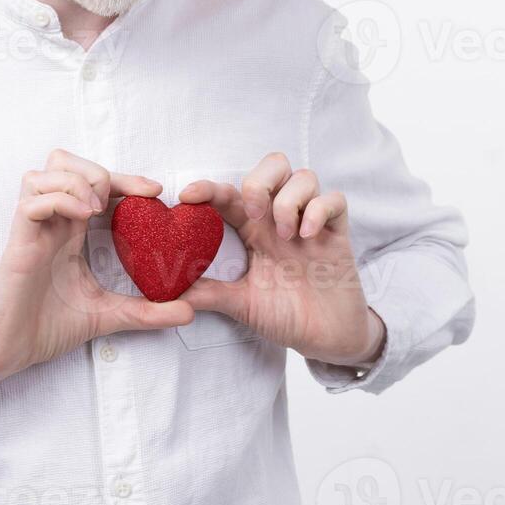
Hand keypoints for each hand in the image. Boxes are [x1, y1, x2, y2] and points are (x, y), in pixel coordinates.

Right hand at [0, 149, 194, 413]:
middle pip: (64, 162)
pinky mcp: (17, 242)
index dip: (125, 179)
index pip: (94, 184)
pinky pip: (32, 200)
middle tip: (132, 197)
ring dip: (78, 180)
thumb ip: (146, 311)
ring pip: (44, 171)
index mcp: (68, 231)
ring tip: (98, 209)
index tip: (156, 192)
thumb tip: (191, 312)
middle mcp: (50, 223)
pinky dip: (59, 199)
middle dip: (100, 170)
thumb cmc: (44, 328)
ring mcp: (31, 229)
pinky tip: (82, 216)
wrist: (6, 353)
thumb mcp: (108, 315)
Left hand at [176, 152, 383, 368]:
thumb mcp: (241, 304)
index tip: (186, 197)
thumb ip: (208, 294)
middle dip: (259, 181)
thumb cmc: (286, 316)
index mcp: (254, 231)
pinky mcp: (338, 234)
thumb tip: (166, 294)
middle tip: (252, 213)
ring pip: (304, 176)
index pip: (231, 194)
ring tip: (283, 234)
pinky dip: (319, 211)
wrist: (326, 338)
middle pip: (274, 166)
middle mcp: (281, 220)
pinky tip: (308, 236)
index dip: (208, 187)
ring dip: (288, 200)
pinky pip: (335, 200)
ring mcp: (312, 224)